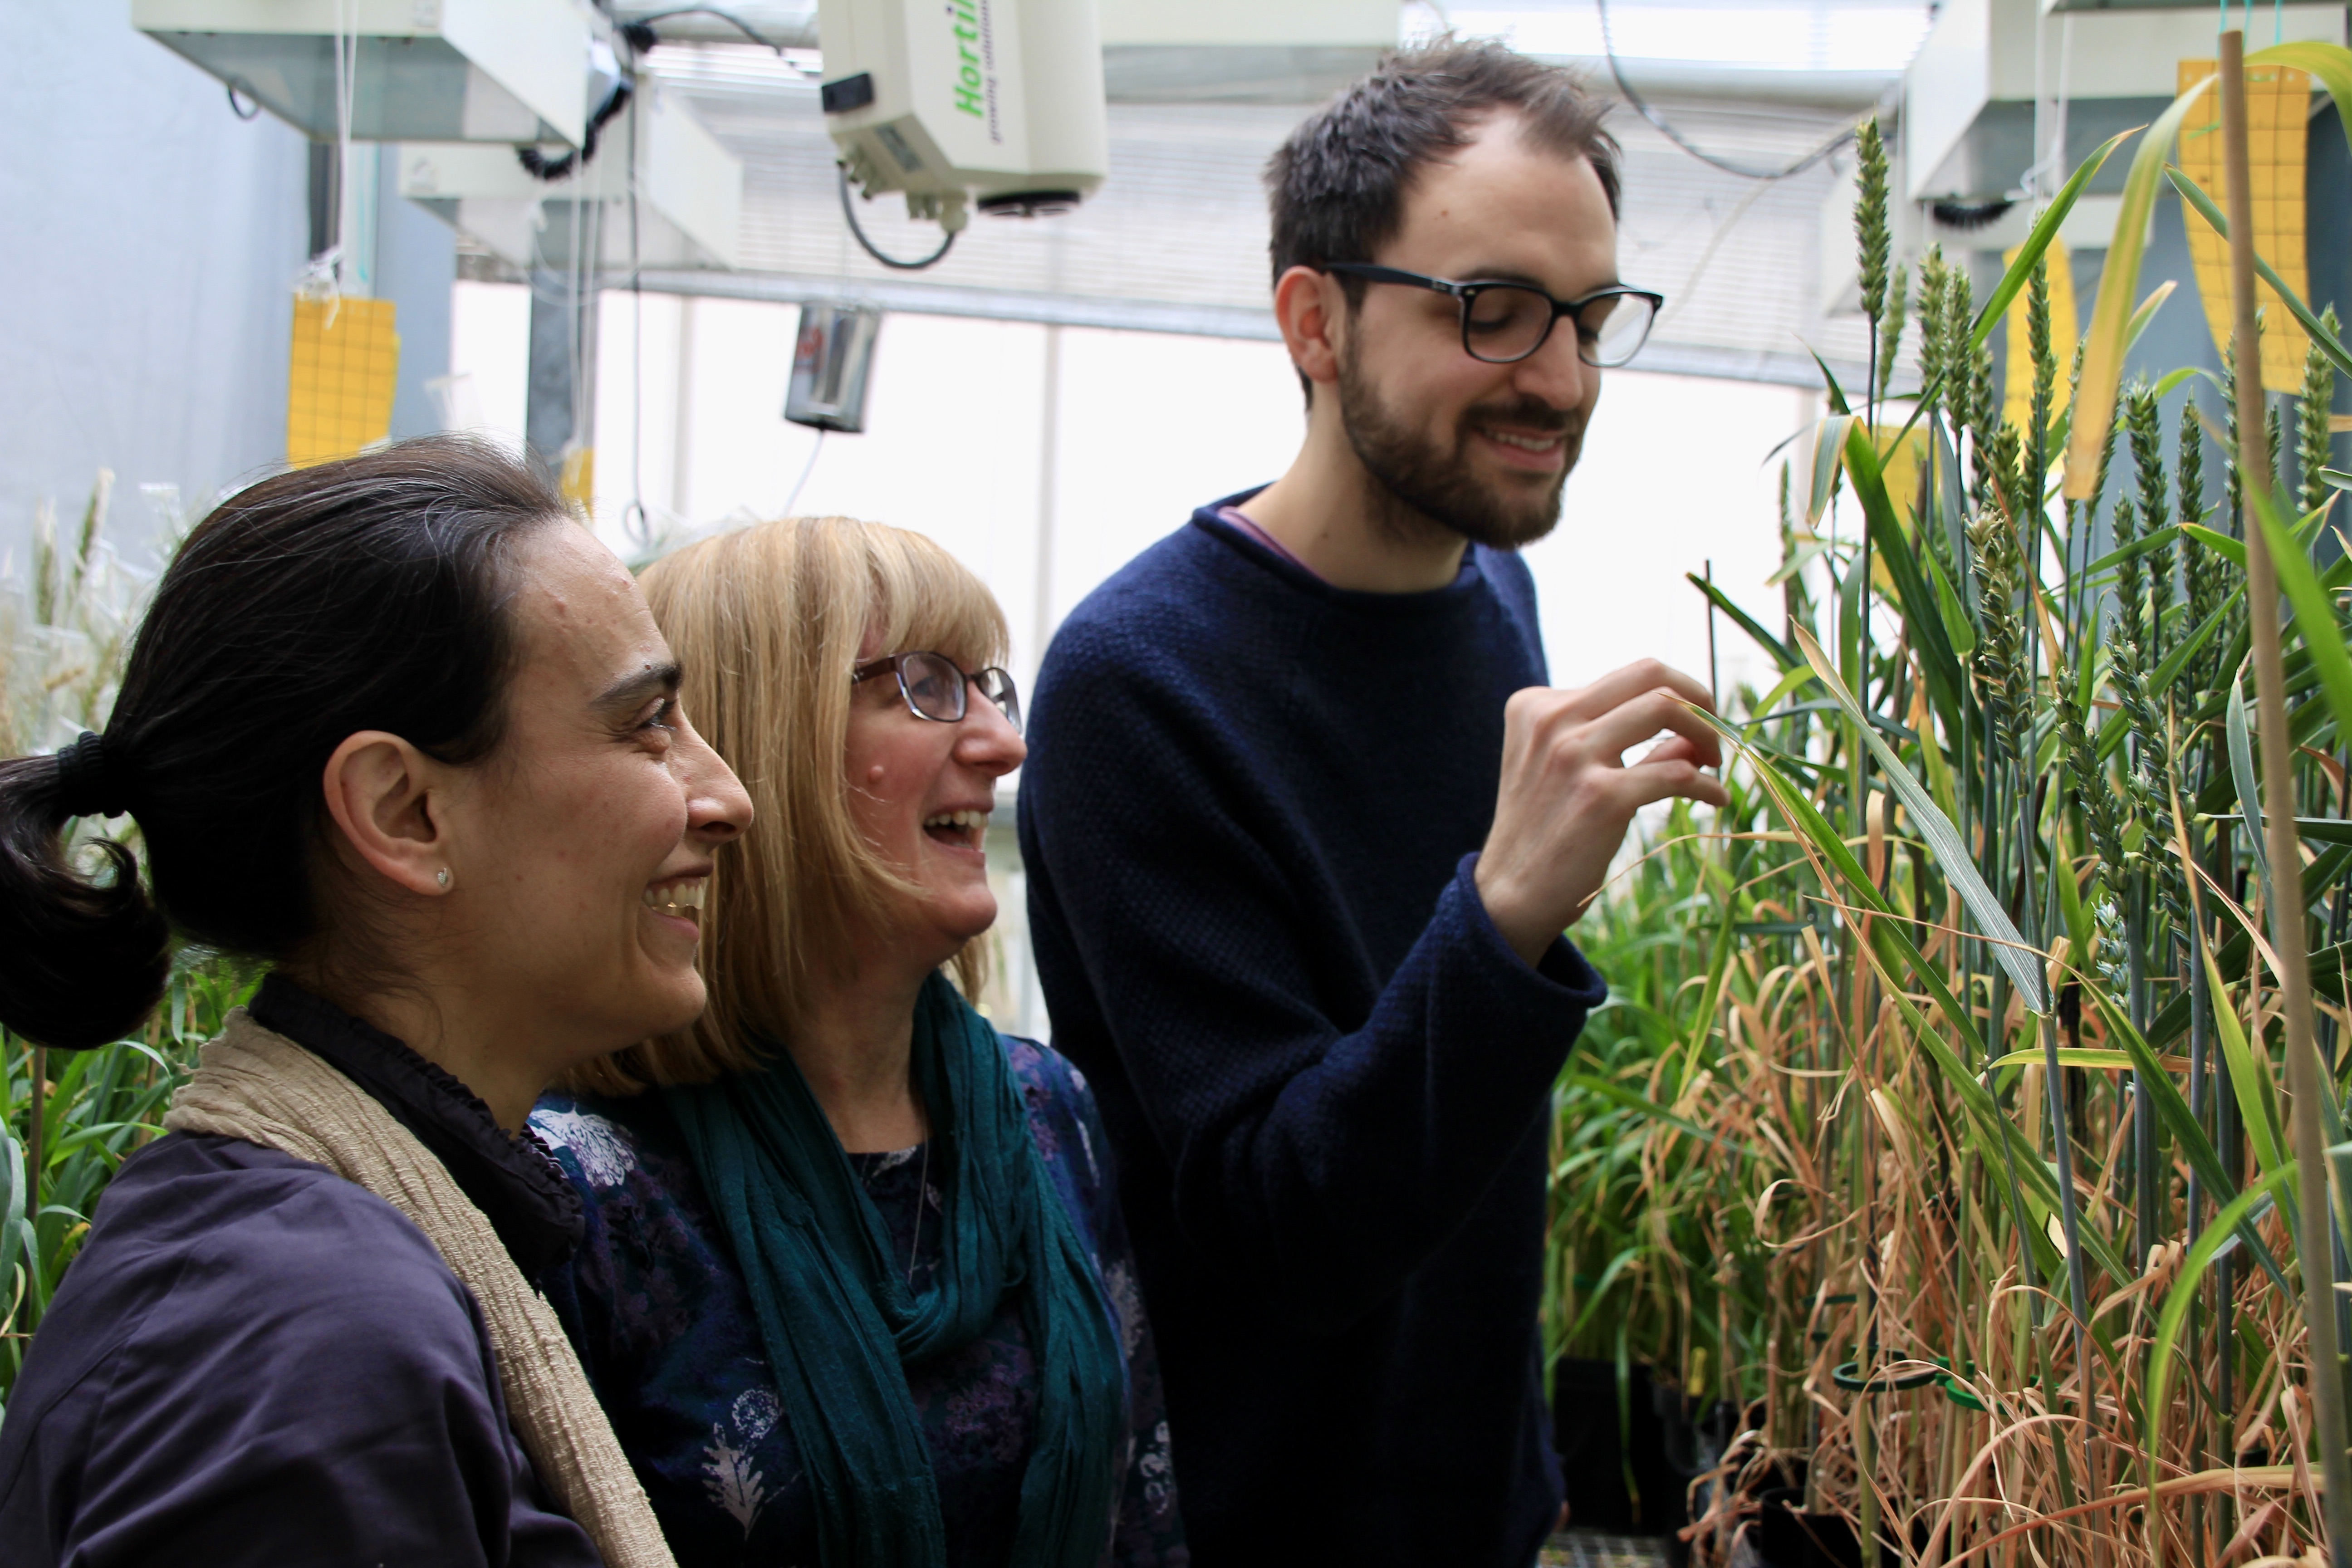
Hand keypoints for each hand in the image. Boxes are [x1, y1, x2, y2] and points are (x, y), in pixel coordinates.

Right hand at [1473, 659, 1728, 965]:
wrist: (1510, 896)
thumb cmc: (1543, 832)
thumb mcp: (1567, 769)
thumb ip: (1618, 740)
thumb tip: (1692, 730)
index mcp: (1536, 706)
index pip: (1627, 677)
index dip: (1673, 693)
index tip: (1690, 722)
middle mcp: (1551, 720)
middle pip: (1650, 675)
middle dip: (1697, 697)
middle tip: (1714, 729)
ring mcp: (1574, 755)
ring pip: (1667, 709)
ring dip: (1707, 735)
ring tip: (1715, 763)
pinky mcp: (1600, 796)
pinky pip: (1678, 774)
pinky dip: (1708, 785)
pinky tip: (1716, 799)